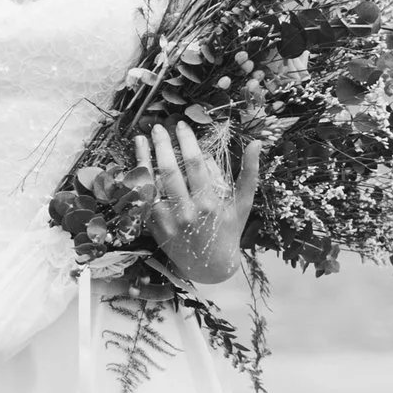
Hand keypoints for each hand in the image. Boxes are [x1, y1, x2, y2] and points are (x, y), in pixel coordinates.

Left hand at [132, 120, 261, 285]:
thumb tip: (257, 143)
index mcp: (210, 204)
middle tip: (158, 127)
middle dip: (162, 145)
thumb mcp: (243, 204)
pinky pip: (141, 200)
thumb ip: (249, 173)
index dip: (187, 141)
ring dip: (143, 159)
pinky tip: (134, 164)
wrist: (210, 267)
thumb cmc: (229, 231)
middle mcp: (186, 212)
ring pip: (150, 185)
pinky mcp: (153, 228)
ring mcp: (167, 222)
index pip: (194, 164)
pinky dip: (137, 182)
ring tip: (140, 139)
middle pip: (169, 171)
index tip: (182, 125)